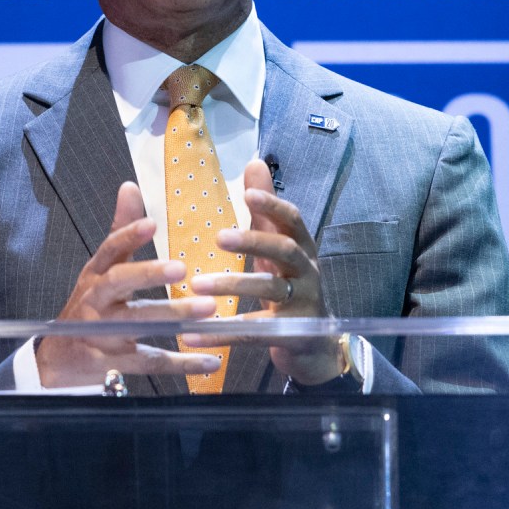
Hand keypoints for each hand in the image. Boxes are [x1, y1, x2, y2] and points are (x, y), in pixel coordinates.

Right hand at [34, 181, 223, 387]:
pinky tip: (211, 361)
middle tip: (182, 267)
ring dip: (174, 316)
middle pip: (119, 283)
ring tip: (209, 311)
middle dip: (148, 274)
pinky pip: (151, 362)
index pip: (109, 249)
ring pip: (138, 323)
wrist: (58, 360)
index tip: (151, 223)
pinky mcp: (115, 362)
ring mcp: (104, 333)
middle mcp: (96, 301)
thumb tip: (130, 187)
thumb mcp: (100, 269)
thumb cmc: (88, 307)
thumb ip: (120, 232)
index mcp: (96, 275)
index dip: (128, 235)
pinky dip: (182, 363)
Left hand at [184, 158, 347, 385]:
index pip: (292, 220)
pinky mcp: (291, 334)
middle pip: (285, 250)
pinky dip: (222, 333)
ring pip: (269, 291)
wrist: (315, 345)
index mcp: (302, 248)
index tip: (248, 193)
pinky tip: (193, 333)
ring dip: (233, 286)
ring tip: (197, 285)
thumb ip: (265, 210)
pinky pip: (254, 332)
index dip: (273, 205)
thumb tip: (255, 162)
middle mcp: (307, 272)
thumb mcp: (279, 248)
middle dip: (254, 241)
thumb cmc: (290, 288)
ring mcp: (302, 304)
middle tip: (219, 237)